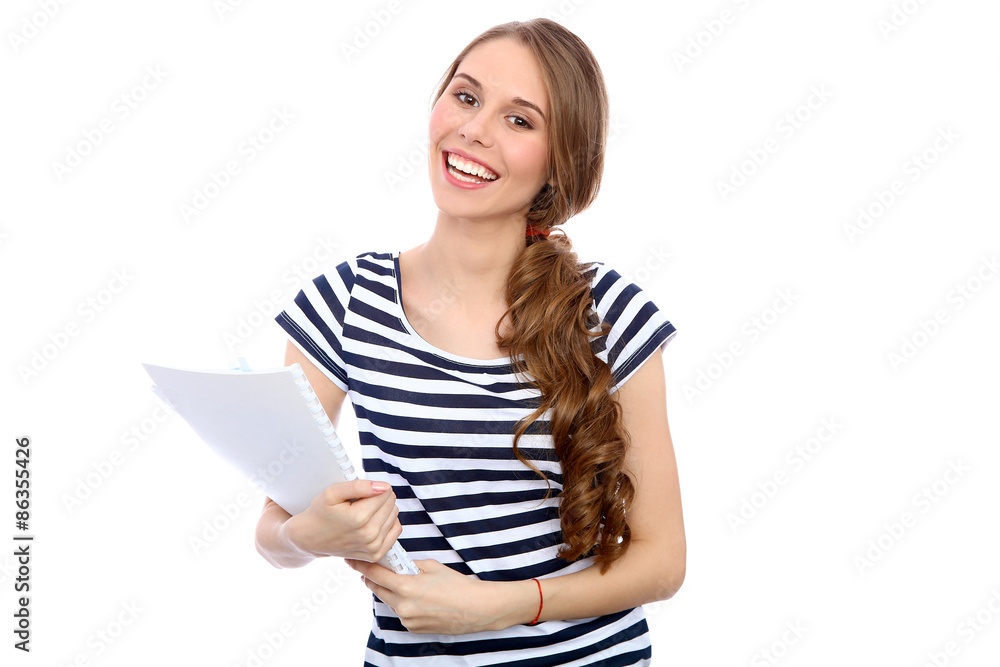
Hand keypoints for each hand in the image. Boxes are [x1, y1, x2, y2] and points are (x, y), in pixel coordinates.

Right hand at [283, 479, 402, 561]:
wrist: (311, 538)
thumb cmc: (321, 513)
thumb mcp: (332, 493)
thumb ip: (358, 486)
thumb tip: (383, 487)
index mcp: (358, 518)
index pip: (385, 492)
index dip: (374, 487)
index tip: (361, 492)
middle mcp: (368, 535)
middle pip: (391, 503)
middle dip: (380, 497)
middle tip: (361, 501)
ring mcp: (373, 547)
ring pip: (394, 515)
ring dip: (383, 509)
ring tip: (364, 511)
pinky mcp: (376, 554)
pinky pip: (396, 530)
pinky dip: (388, 523)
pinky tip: (373, 521)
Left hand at [346, 558, 520, 634]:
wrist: (476, 609)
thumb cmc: (457, 585)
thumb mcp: (431, 566)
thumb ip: (409, 565)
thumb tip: (395, 563)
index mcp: (407, 587)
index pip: (375, 574)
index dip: (362, 565)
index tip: (352, 559)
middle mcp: (403, 606)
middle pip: (376, 588)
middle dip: (372, 577)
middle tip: (370, 566)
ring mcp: (407, 619)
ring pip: (388, 600)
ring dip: (389, 590)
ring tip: (404, 581)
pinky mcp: (413, 628)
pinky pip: (400, 611)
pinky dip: (402, 602)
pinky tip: (417, 597)